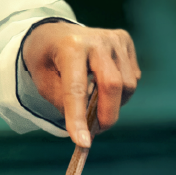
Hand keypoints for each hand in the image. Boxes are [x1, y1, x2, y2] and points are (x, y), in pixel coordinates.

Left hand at [22, 21, 139, 147]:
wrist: (54, 32)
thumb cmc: (46, 59)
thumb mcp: (43, 82)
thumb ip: (63, 102)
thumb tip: (88, 123)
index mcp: (70, 47)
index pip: (76, 88)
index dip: (78, 117)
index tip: (82, 142)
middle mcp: (96, 39)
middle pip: (112, 85)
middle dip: (107, 115)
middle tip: (96, 132)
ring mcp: (114, 38)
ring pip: (127, 84)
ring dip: (114, 104)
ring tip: (96, 103)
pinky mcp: (124, 41)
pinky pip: (133, 77)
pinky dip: (121, 91)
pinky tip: (104, 85)